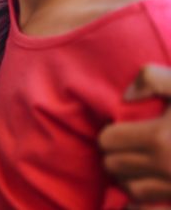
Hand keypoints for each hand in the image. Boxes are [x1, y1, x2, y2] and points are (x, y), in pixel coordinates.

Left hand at [99, 64, 170, 203]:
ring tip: (141, 164)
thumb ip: (151, 78)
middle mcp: (166, 168)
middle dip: (117, 155)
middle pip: (115, 166)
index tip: (122, 127)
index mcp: (158, 138)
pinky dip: (145, 203)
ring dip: (130, 177)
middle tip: (129, 145)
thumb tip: (127, 97)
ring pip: (133, 190)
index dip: (112, 133)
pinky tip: (150, 189)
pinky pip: (153, 209)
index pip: (108, 141)